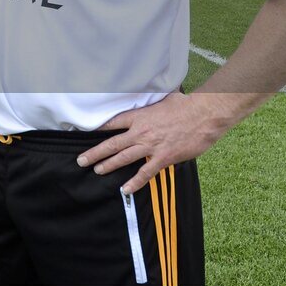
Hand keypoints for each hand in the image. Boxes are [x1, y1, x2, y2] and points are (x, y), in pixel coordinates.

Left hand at [77, 93, 230, 194]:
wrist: (204, 115)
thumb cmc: (187, 105)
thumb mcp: (164, 98)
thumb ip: (154, 101)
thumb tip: (153, 95)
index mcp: (140, 116)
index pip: (113, 123)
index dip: (99, 129)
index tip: (86, 134)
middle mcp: (141, 131)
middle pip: (112, 143)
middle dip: (95, 153)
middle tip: (81, 160)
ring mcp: (151, 145)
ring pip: (123, 157)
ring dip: (108, 165)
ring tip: (97, 171)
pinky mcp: (163, 157)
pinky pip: (145, 172)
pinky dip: (134, 182)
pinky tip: (125, 190)